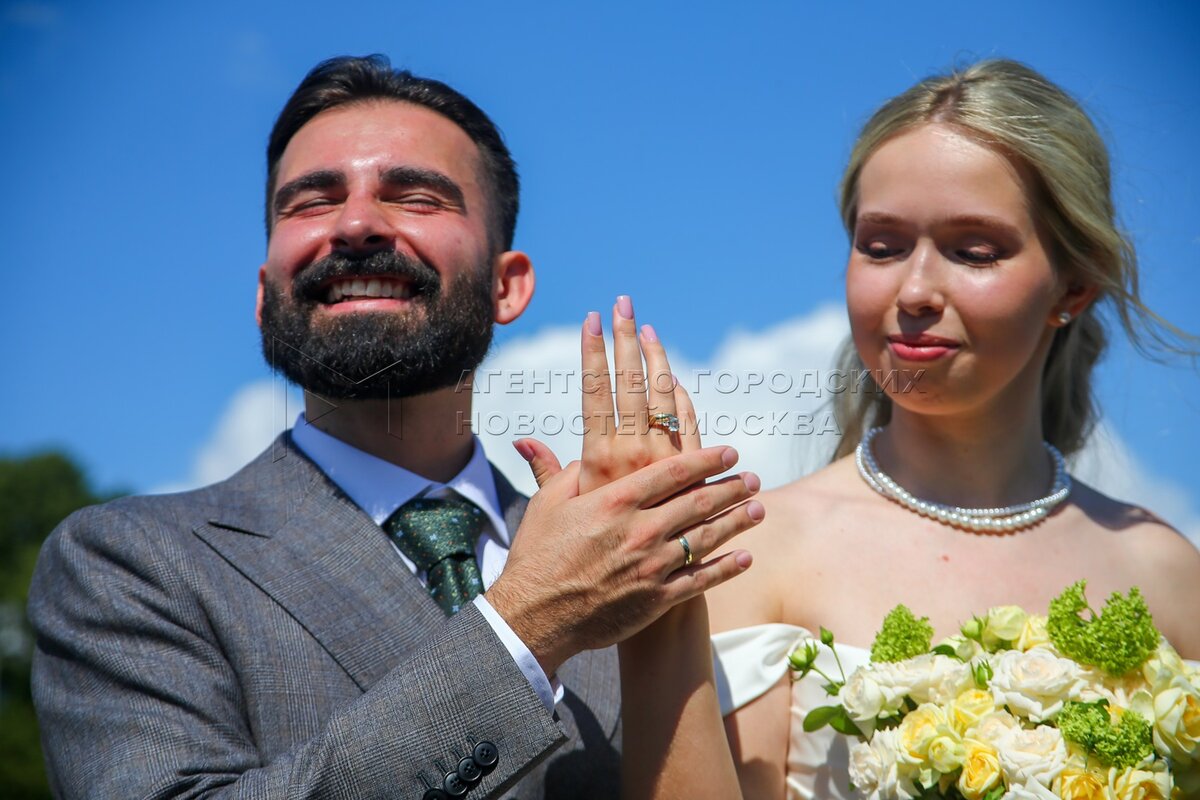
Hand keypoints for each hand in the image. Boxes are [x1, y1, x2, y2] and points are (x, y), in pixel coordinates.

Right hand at [489, 297, 761, 674]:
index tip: (730, 452)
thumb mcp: (546, 505)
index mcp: (616, 500)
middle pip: (699, 501)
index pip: (674, 471)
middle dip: (731, 487)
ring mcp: (652, 565)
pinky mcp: (656, 598)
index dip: (707, 459)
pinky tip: (745, 557)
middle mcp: (641, 529)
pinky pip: (701, 580)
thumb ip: (565, 472)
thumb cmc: (537, 557)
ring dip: (737, 521)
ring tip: (759, 509)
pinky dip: (726, 568)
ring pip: (707, 538)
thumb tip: (580, 454)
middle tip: (753, 478)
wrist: (534, 617)